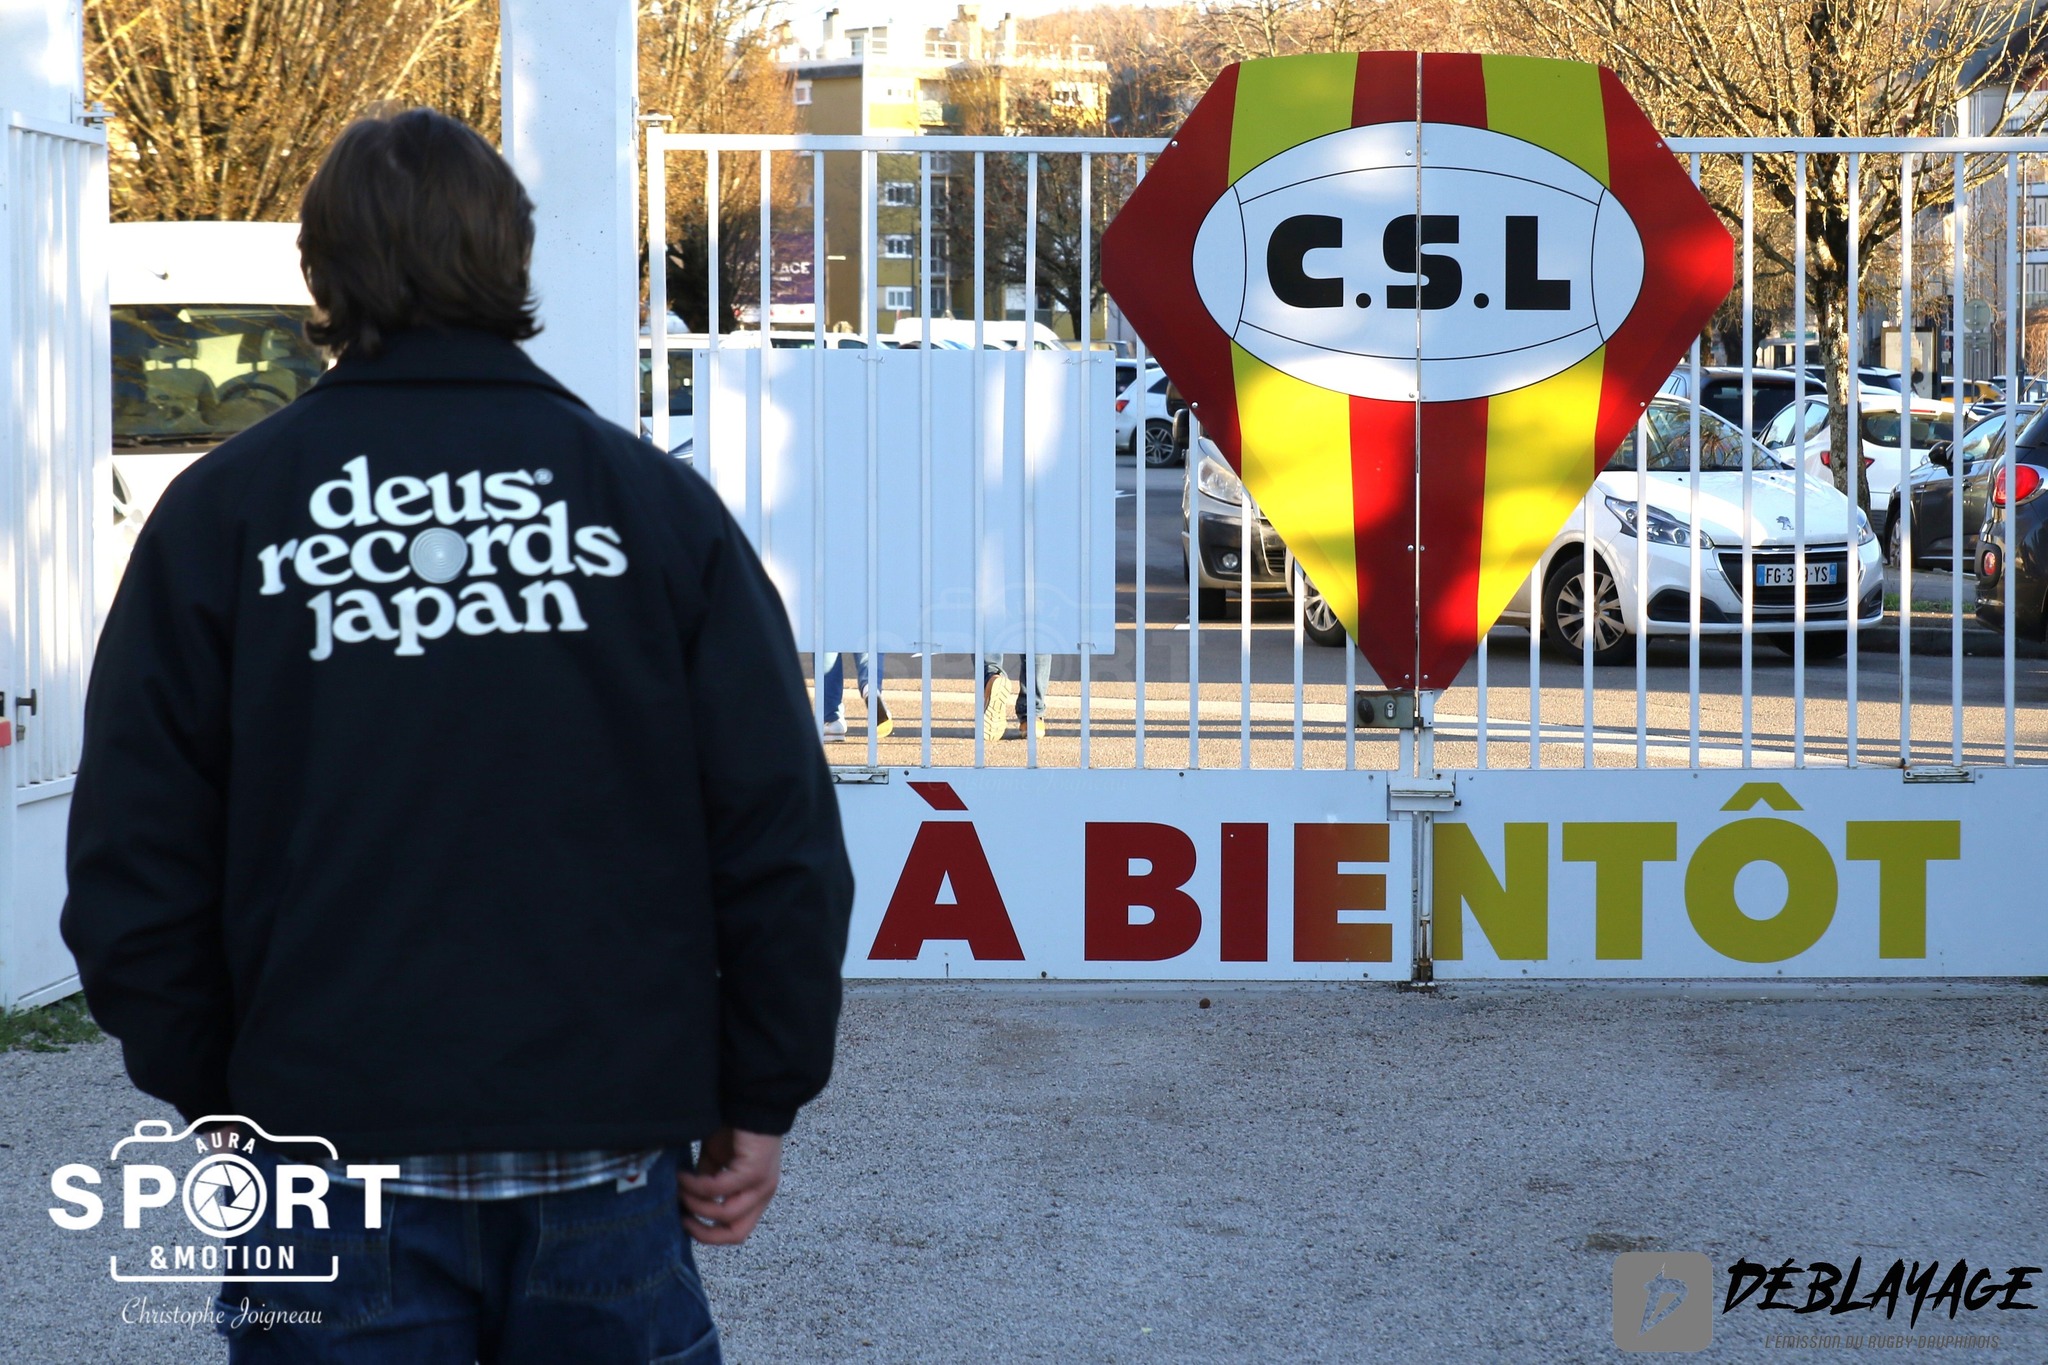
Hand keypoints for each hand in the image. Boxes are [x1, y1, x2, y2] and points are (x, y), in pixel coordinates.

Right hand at [677, 1127, 780, 1245]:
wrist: (748, 1099)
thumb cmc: (734, 1129)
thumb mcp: (715, 1162)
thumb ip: (706, 1182)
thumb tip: (682, 1202)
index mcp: (755, 1195)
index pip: (737, 1231)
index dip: (709, 1234)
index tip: (684, 1223)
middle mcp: (763, 1194)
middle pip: (737, 1234)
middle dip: (704, 1232)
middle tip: (680, 1218)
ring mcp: (762, 1184)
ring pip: (726, 1214)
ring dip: (696, 1204)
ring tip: (678, 1187)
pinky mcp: (754, 1170)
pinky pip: (719, 1189)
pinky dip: (697, 1186)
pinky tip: (683, 1175)